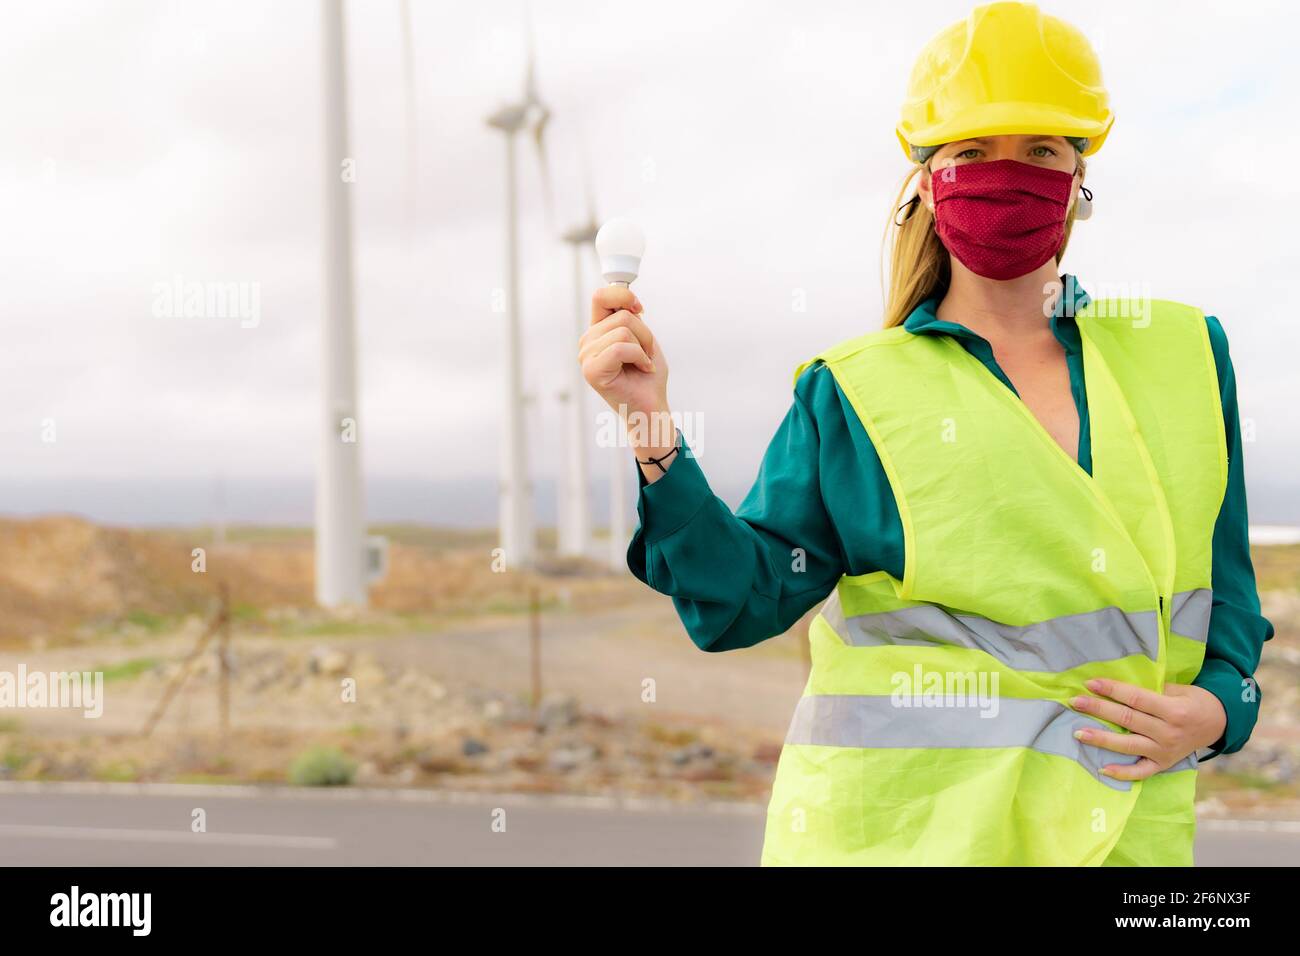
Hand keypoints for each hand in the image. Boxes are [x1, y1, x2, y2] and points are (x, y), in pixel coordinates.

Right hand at [580, 285, 668, 423]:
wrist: (651, 407)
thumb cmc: (648, 376)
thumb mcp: (642, 338)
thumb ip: (630, 317)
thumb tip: (624, 298)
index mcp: (598, 331)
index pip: (601, 296)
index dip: (622, 295)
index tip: (639, 309)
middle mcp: (588, 342)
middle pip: (621, 315)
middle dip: (644, 334)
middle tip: (646, 355)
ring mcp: (586, 357)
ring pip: (623, 331)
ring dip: (643, 348)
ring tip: (643, 364)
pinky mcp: (591, 371)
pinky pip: (621, 348)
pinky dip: (640, 358)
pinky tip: (642, 369)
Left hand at [1069, 678, 1227, 780]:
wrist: (1219, 723)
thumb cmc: (1193, 701)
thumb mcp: (1179, 690)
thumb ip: (1152, 690)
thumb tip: (1117, 686)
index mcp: (1173, 711)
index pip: (1136, 699)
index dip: (1112, 690)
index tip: (1090, 683)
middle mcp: (1168, 733)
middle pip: (1127, 719)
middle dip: (1099, 709)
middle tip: (1074, 702)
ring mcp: (1165, 752)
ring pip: (1128, 745)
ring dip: (1101, 739)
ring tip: (1077, 733)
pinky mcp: (1163, 765)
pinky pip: (1141, 772)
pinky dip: (1122, 773)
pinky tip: (1102, 769)